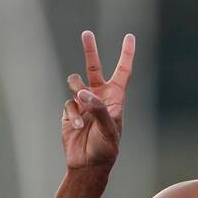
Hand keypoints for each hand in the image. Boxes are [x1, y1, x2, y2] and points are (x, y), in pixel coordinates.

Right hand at [62, 31, 134, 169]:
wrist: (88, 164)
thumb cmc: (106, 148)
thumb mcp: (109, 129)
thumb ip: (98, 108)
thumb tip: (83, 92)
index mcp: (116, 98)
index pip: (123, 72)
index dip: (126, 54)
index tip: (129, 36)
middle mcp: (100, 97)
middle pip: (94, 68)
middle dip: (90, 51)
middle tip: (86, 33)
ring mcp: (84, 103)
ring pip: (75, 83)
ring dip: (76, 93)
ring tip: (84, 113)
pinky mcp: (70, 111)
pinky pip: (68, 104)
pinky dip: (73, 115)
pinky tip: (79, 128)